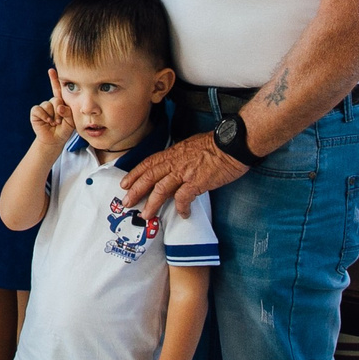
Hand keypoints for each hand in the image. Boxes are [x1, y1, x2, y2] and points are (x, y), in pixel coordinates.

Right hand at [29, 71, 77, 148]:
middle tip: (60, 121)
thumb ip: (68, 112)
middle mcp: (51, 103)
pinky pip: (39, 109)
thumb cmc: (64, 129)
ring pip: (48, 105)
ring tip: (53, 123)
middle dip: (59, 111)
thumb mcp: (71, 121)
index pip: (58, 89)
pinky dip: (44, 116)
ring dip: (52, 116)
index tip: (51, 70)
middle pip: (56, 99)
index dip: (54, 79)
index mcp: (61, 103)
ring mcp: (43, 107)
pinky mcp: (36, 112)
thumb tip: (58, 106)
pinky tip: (47, 122)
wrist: (54, 140)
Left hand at [123, 130, 247, 222]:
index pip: (148, 163)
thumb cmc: (216, 145)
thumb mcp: (191, 146)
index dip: (135, 174)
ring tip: (146, 215)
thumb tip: (175, 166)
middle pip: (149, 177)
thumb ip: (180, 157)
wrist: (233, 144)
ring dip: (152, 204)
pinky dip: (181, 208)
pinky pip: (183, 198)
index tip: (125, 184)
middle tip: (126, 203)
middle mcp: (175, 162)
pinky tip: (183, 214)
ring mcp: (185, 172)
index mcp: (173, 153)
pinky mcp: (197, 182)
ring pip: (161, 189)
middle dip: (135, 191)